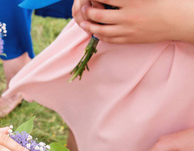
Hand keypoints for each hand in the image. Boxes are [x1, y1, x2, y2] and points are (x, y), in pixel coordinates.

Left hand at [77, 0, 193, 43]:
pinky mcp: (129, 39)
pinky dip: (100, 36)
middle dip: (88, 11)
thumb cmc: (158, 2)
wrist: (174, 20)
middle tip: (84, 8)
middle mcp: (127, 15)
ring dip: (89, 26)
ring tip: (84, 22)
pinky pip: (109, 39)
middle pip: (98, 14)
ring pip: (101, 30)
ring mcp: (127, 29)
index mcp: (131, 0)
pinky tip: (96, 32)